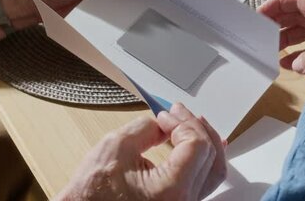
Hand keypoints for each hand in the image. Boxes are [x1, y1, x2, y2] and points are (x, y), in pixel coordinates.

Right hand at [57, 104, 226, 200]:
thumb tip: (164, 122)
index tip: (165, 116)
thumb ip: (146, 127)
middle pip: (209, 157)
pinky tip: (197, 147)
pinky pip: (202, 183)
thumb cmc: (91, 194)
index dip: (182, 123)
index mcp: (171, 189)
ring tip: (195, 124)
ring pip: (213, 172)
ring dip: (205, 142)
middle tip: (179, 113)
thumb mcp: (116, 147)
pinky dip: (203, 161)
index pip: (196, 145)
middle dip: (195, 128)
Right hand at [258, 0, 304, 73]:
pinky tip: (286, 63)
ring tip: (269, 48)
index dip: (278, 3)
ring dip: (283, 37)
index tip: (262, 12)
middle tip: (260, 30)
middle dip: (277, 19)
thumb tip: (295, 63)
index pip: (299, 0)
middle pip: (296, 14)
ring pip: (300, 30)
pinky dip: (294, 52)